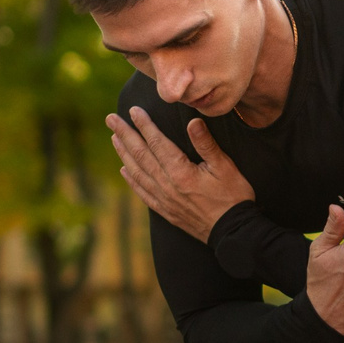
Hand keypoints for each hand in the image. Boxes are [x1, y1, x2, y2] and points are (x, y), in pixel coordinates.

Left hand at [105, 110, 253, 242]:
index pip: (157, 143)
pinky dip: (131, 179)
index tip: (133, 110)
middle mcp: (166, 185)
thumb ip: (206, 144)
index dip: (144, 125)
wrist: (233, 232)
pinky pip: (142, 192)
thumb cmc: (233, 197)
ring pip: (137, 172)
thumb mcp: (225, 167)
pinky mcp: (165, 211)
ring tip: (114, 138)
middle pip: (140, 155)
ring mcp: (164, 199)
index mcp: (180, 172)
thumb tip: (193, 121)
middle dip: (125, 134)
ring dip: (124, 153)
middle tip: (111, 119)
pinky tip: (124, 170)